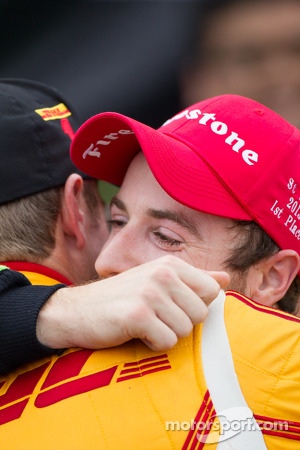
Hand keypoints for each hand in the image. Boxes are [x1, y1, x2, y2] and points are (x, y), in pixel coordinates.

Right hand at [36, 255, 228, 350]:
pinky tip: (135, 332)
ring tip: (144, 324)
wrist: (77, 311)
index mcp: (170, 264)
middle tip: (154, 317)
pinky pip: (167, 342)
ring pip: (185, 331)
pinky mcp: (138, 315)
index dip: (194, 306)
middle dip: (179, 323)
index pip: (211, 291)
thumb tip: (226, 277)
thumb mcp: (158, 281)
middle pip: (200, 314)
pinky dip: (152, 344)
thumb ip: (194, 279)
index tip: (171, 306)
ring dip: (165, 334)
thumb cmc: (121, 298)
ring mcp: (150, 292)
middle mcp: (162, 273)